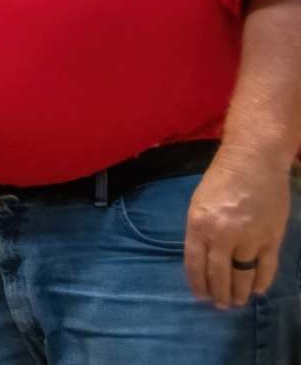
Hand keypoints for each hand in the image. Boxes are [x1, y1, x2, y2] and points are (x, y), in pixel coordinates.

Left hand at [185, 152, 291, 307]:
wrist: (253, 162)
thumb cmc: (220, 180)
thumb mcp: (198, 205)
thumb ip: (200, 232)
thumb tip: (204, 260)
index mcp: (199, 225)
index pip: (195, 264)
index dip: (198, 283)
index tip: (200, 296)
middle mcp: (223, 235)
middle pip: (220, 274)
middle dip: (219, 293)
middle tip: (220, 305)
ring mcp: (250, 237)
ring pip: (244, 275)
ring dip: (239, 292)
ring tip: (236, 301)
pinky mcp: (272, 237)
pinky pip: (266, 266)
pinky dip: (261, 281)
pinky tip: (257, 289)